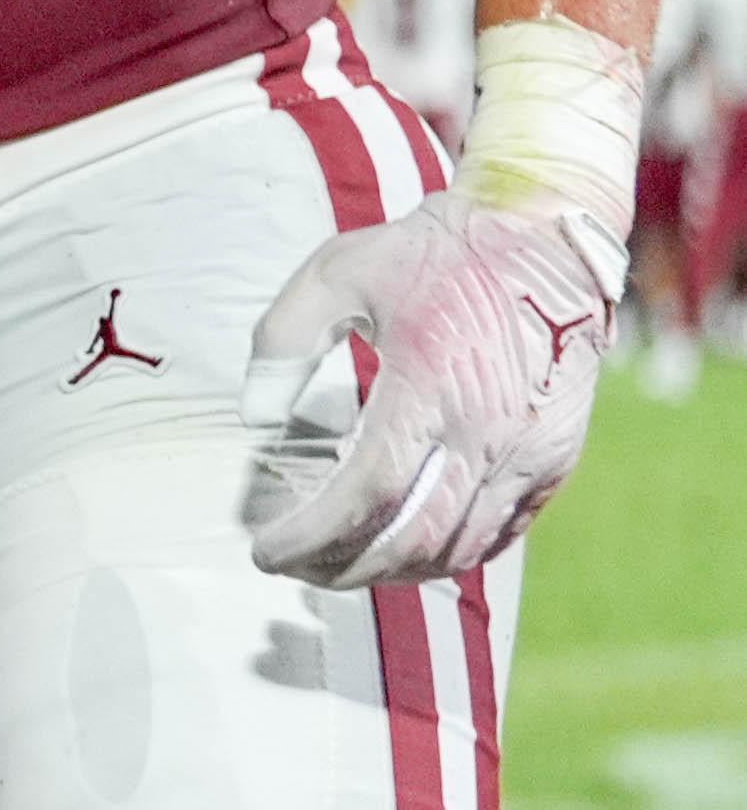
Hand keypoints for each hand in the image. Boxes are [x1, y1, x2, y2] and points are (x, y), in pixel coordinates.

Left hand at [241, 191, 626, 586]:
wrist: (543, 238)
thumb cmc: (430, 253)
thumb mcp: (337, 271)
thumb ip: (282, 340)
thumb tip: (255, 419)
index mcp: (433, 387)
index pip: (368, 492)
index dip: (313, 534)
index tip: (264, 550)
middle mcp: (491, 433)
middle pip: (414, 538)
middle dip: (344, 567)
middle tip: (292, 569)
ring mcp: (531, 453)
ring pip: (460, 548)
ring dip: (392, 571)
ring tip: (335, 565)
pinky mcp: (555, 459)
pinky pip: (499, 534)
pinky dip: (446, 555)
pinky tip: (399, 550)